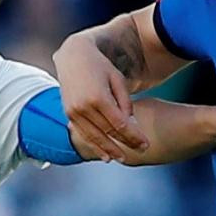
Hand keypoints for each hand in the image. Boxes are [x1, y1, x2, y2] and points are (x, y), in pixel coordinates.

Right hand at [54, 36, 147, 161]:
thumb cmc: (99, 65)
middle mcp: (84, 107)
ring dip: (109, 150)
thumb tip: (131, 124)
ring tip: (122, 158)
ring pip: (95, 137)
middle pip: (108, 132)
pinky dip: (94, 146)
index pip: (120, 124)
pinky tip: (105, 155)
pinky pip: (83, 134)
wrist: (72, 56)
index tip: (146, 144)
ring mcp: (74, 111)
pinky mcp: (69, 114)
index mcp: (99, 97)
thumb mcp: (117, 79)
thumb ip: (125, 102)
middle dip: (126, 144)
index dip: (134, 136)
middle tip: (141, 151)